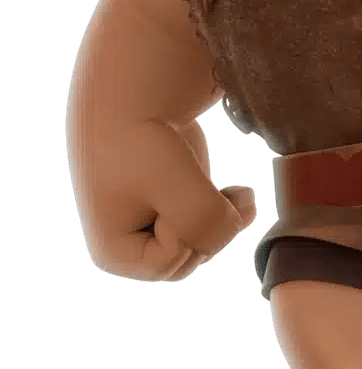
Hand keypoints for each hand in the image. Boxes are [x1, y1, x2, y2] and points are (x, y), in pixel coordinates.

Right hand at [92, 122, 258, 281]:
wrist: (137, 103)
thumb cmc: (145, 143)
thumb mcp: (176, 185)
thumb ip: (207, 222)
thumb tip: (236, 227)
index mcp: (114, 254)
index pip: (168, 265)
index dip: (183, 230)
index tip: (169, 191)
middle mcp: (135, 251)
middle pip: (193, 258)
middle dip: (206, 223)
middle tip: (195, 185)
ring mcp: (159, 232)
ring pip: (208, 242)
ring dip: (225, 216)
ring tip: (233, 190)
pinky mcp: (180, 212)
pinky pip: (215, 228)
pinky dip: (233, 213)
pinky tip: (241, 192)